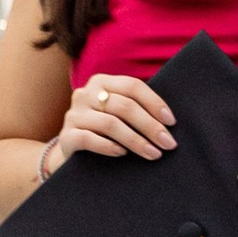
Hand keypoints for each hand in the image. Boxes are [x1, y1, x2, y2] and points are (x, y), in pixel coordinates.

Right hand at [49, 73, 176, 169]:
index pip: (133, 86)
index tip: (171, 122)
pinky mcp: (66, 135)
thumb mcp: (117, 113)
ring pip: (110, 124)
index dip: (155, 103)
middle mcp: (85, 93)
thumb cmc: (104, 131)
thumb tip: (169, 121)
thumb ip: (134, 107)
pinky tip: (123, 154)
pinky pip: (89, 139)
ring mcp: (73, 114)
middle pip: (125, 106)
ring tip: (153, 153)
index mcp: (101, 82)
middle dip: (150, 126)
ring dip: (136, 140)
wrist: (72, 151)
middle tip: (168, 144)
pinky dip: (109, 147)